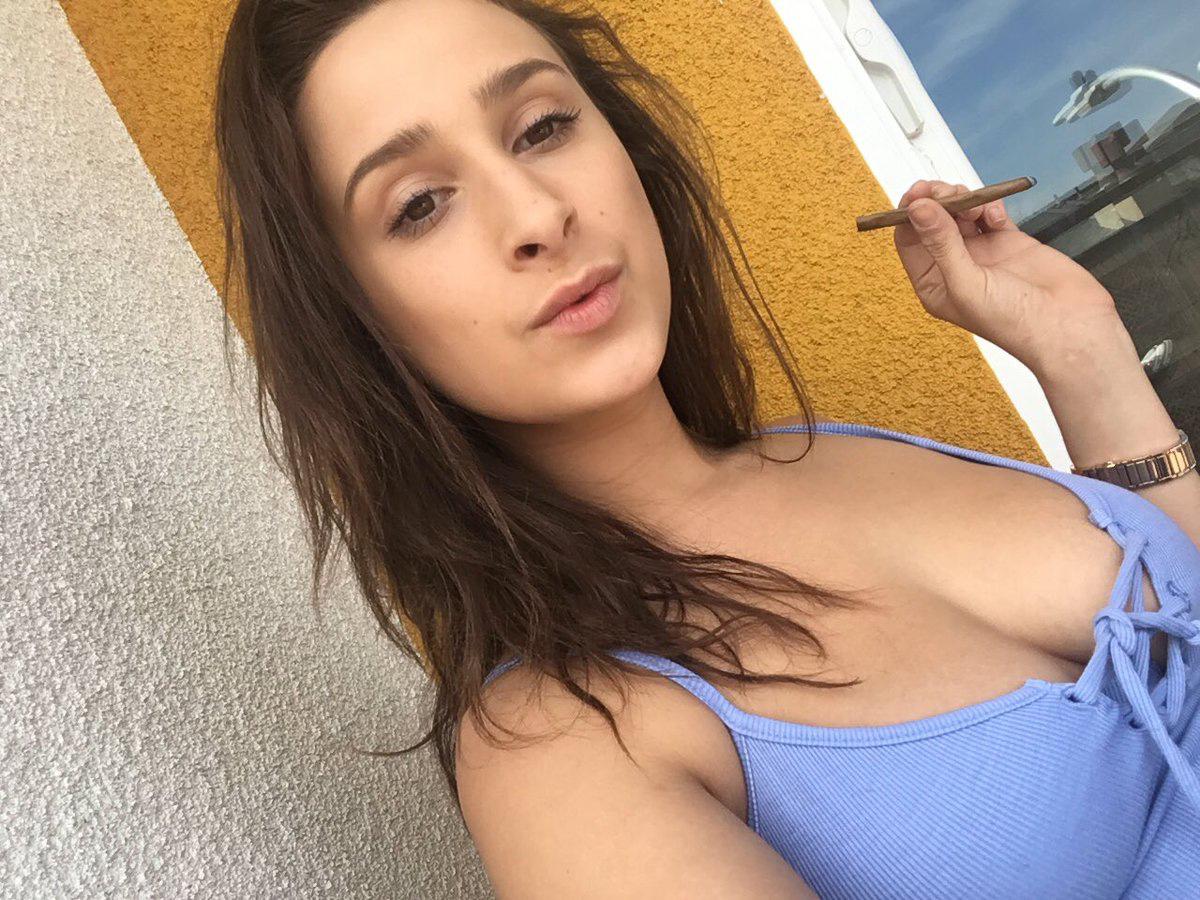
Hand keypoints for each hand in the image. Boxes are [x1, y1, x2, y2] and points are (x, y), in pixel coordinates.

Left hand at [892, 179, 1124, 372]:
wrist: (1067, 326)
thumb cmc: (1012, 321)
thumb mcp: (966, 283)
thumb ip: (941, 243)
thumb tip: (916, 209)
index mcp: (934, 283)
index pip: (909, 240)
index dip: (910, 213)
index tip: (920, 191)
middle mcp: (954, 267)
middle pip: (933, 222)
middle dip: (939, 201)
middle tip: (952, 192)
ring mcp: (982, 253)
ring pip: (961, 214)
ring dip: (965, 202)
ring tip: (976, 206)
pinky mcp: (1009, 242)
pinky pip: (991, 215)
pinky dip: (991, 206)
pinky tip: (995, 215)